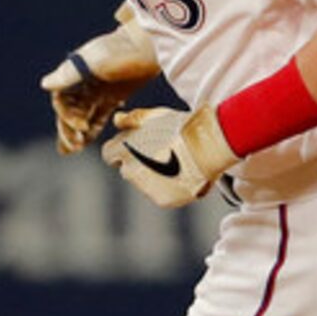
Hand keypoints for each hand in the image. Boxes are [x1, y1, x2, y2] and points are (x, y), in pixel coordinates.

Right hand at [40, 6, 160, 152]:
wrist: (150, 46)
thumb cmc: (121, 50)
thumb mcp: (95, 61)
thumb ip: (70, 74)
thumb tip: (45, 85)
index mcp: (74, 73)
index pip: (61, 100)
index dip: (66, 116)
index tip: (80, 127)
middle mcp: (82, 83)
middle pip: (69, 111)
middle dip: (69, 129)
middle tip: (75, 147)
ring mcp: (97, 90)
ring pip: (82, 116)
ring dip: (77, 132)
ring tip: (76, 149)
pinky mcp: (112, 97)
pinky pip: (98, 116)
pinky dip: (93, 129)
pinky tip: (88, 142)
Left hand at [103, 105, 237, 207]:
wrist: (207, 145)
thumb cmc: (182, 127)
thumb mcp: (155, 115)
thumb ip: (132, 118)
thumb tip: (117, 120)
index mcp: (124, 149)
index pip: (109, 155)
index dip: (121, 151)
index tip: (136, 147)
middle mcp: (130, 170)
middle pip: (127, 170)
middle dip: (137, 164)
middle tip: (161, 153)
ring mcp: (145, 187)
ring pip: (144, 183)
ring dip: (153, 176)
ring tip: (176, 162)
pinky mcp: (162, 200)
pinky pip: (160, 193)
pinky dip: (168, 187)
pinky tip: (182, 174)